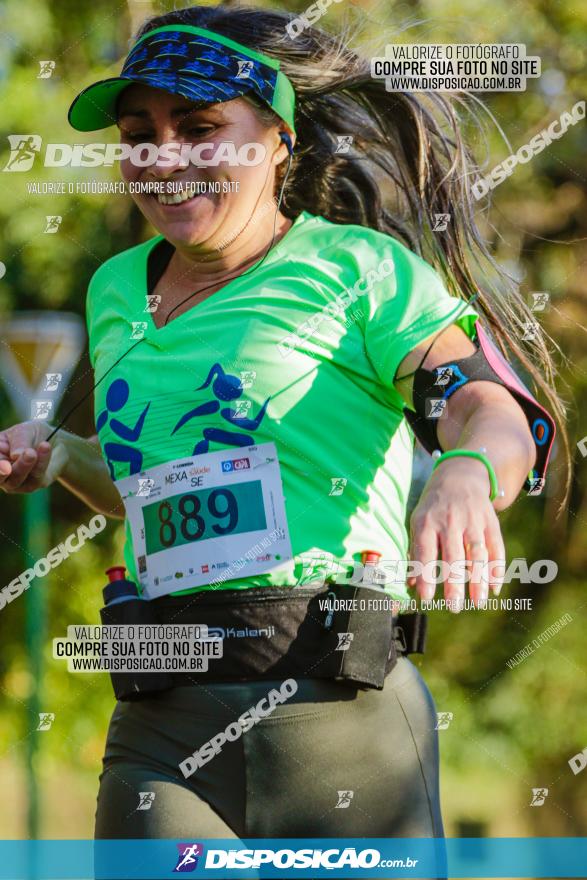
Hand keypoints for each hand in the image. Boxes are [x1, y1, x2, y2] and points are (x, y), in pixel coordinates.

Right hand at [0, 421, 67, 492]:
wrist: (56, 443)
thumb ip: (19, 442)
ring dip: (24, 465)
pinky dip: (41, 462)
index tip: (2, 462)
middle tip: (6, 466)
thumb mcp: (25, 431)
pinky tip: (45, 447)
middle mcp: (1, 471)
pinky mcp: (31, 486)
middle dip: (1, 471)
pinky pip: (34, 478)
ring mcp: (14, 481)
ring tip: (32, 452)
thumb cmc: (34, 435)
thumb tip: (15, 456)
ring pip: (15, 480)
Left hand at [408, 457, 505, 610]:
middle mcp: (450, 521)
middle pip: (453, 556)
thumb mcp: (418, 521)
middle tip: (454, 607)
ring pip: (477, 554)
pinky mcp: (490, 522)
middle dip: (454, 584)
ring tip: (478, 602)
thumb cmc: (433, 506)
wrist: (460, 475)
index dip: (425, 576)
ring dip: (479, 580)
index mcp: (426, 522)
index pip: (425, 552)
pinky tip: (495, 588)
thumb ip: (416, 552)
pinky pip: (496, 548)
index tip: (426, 599)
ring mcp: (472, 521)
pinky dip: (497, 569)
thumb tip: (411, 584)